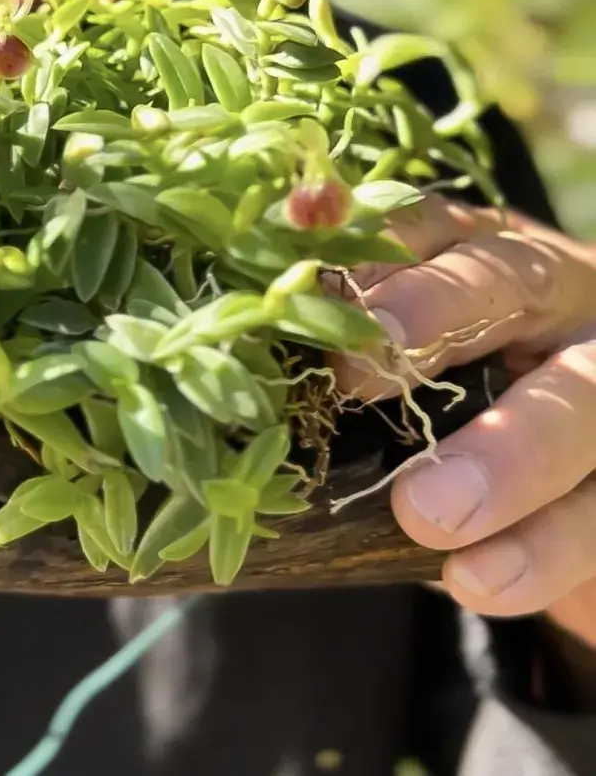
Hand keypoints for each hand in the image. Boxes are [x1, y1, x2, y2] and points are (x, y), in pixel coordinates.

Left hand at [334, 196, 595, 647]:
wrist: (566, 495)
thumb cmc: (460, 409)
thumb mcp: (411, 364)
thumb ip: (350, 349)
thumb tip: (240, 361)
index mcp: (479, 250)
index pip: (425, 222)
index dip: (367, 246)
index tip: (303, 279)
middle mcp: (554, 293)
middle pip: (509, 281)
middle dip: (435, 316)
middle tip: (357, 374)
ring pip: (581, 398)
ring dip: (508, 454)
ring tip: (427, 515)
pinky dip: (541, 550)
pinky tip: (477, 580)